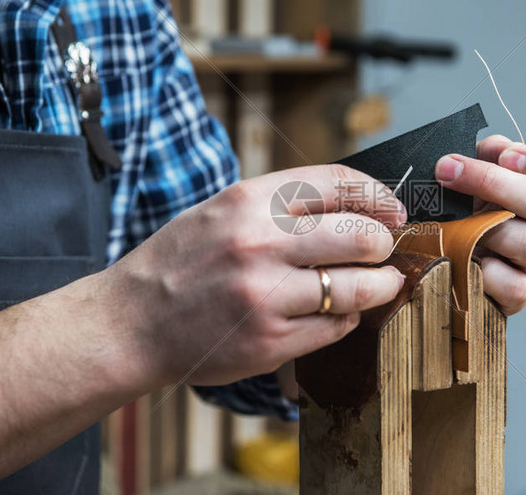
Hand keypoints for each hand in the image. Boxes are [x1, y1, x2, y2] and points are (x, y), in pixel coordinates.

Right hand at [102, 165, 406, 387]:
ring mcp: (265, 295)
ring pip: (357, 286)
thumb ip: (283, 205)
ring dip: (381, 286)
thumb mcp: (223, 211)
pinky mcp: (269, 341)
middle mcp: (259, 243)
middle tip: (383, 251)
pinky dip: (346, 317)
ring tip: (382, 284)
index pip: (338, 184)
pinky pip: (335, 326)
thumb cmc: (182, 261)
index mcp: (249, 200)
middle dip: (383, 244)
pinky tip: (336, 312)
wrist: (131, 322)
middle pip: (360, 236)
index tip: (394, 211)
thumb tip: (355, 207)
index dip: (378, 196)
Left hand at [435, 135, 525, 314]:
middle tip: (447, 171)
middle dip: (492, 182)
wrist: (427, 255)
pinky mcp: (518, 294)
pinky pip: (516, 287)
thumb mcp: (466, 170)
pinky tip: (463, 261)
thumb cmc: (453, 208)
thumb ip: (485, 153)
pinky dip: (487, 273)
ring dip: (488, 229)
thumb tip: (498, 150)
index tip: (509, 156)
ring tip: (455, 225)